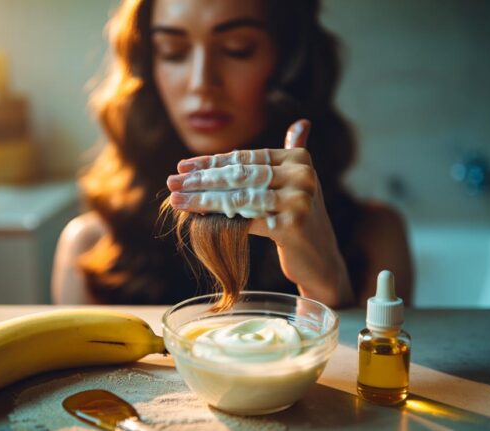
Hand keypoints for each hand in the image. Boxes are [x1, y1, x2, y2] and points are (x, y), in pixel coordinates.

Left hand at [166, 120, 352, 306]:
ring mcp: (300, 200)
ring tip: (175, 200)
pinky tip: (196, 219)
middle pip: (240, 176)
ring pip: (239, 198)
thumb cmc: (299, 218)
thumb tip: (302, 123)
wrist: (318, 258)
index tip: (182, 167)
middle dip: (201, 180)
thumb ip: (293, 153)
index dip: (211, 163)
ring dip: (202, 200)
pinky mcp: (293, 225)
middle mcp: (303, 175)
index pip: (245, 158)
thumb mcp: (297, 183)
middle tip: (171, 182)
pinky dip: (220, 219)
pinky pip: (247, 220)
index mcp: (299, 159)